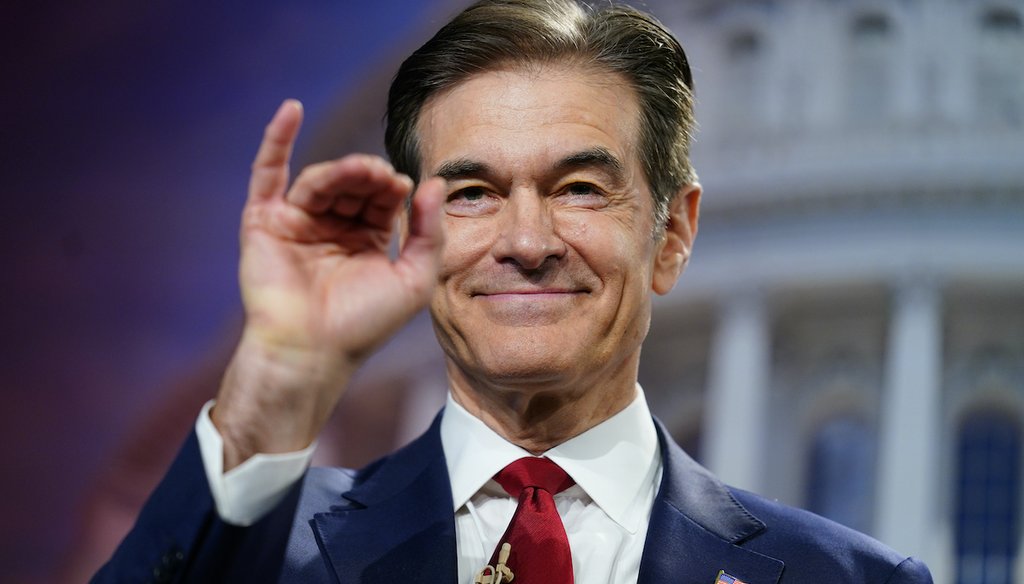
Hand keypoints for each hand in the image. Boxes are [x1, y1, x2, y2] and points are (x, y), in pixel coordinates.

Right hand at [212, 100, 444, 467]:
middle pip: (353, 184)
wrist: (313, 352)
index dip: (393, 186)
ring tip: (360, 171)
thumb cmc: (364, 324)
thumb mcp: (415, 278)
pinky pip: (267, 173)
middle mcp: (332, 226)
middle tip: (382, 177)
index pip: (383, 197)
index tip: (404, 187)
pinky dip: (277, 139)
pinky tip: (290, 108)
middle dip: (369, 176)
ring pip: (321, 180)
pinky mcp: (264, 221)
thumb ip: (430, 232)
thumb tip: (435, 182)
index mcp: (368, 238)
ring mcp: (297, 222)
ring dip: (342, 171)